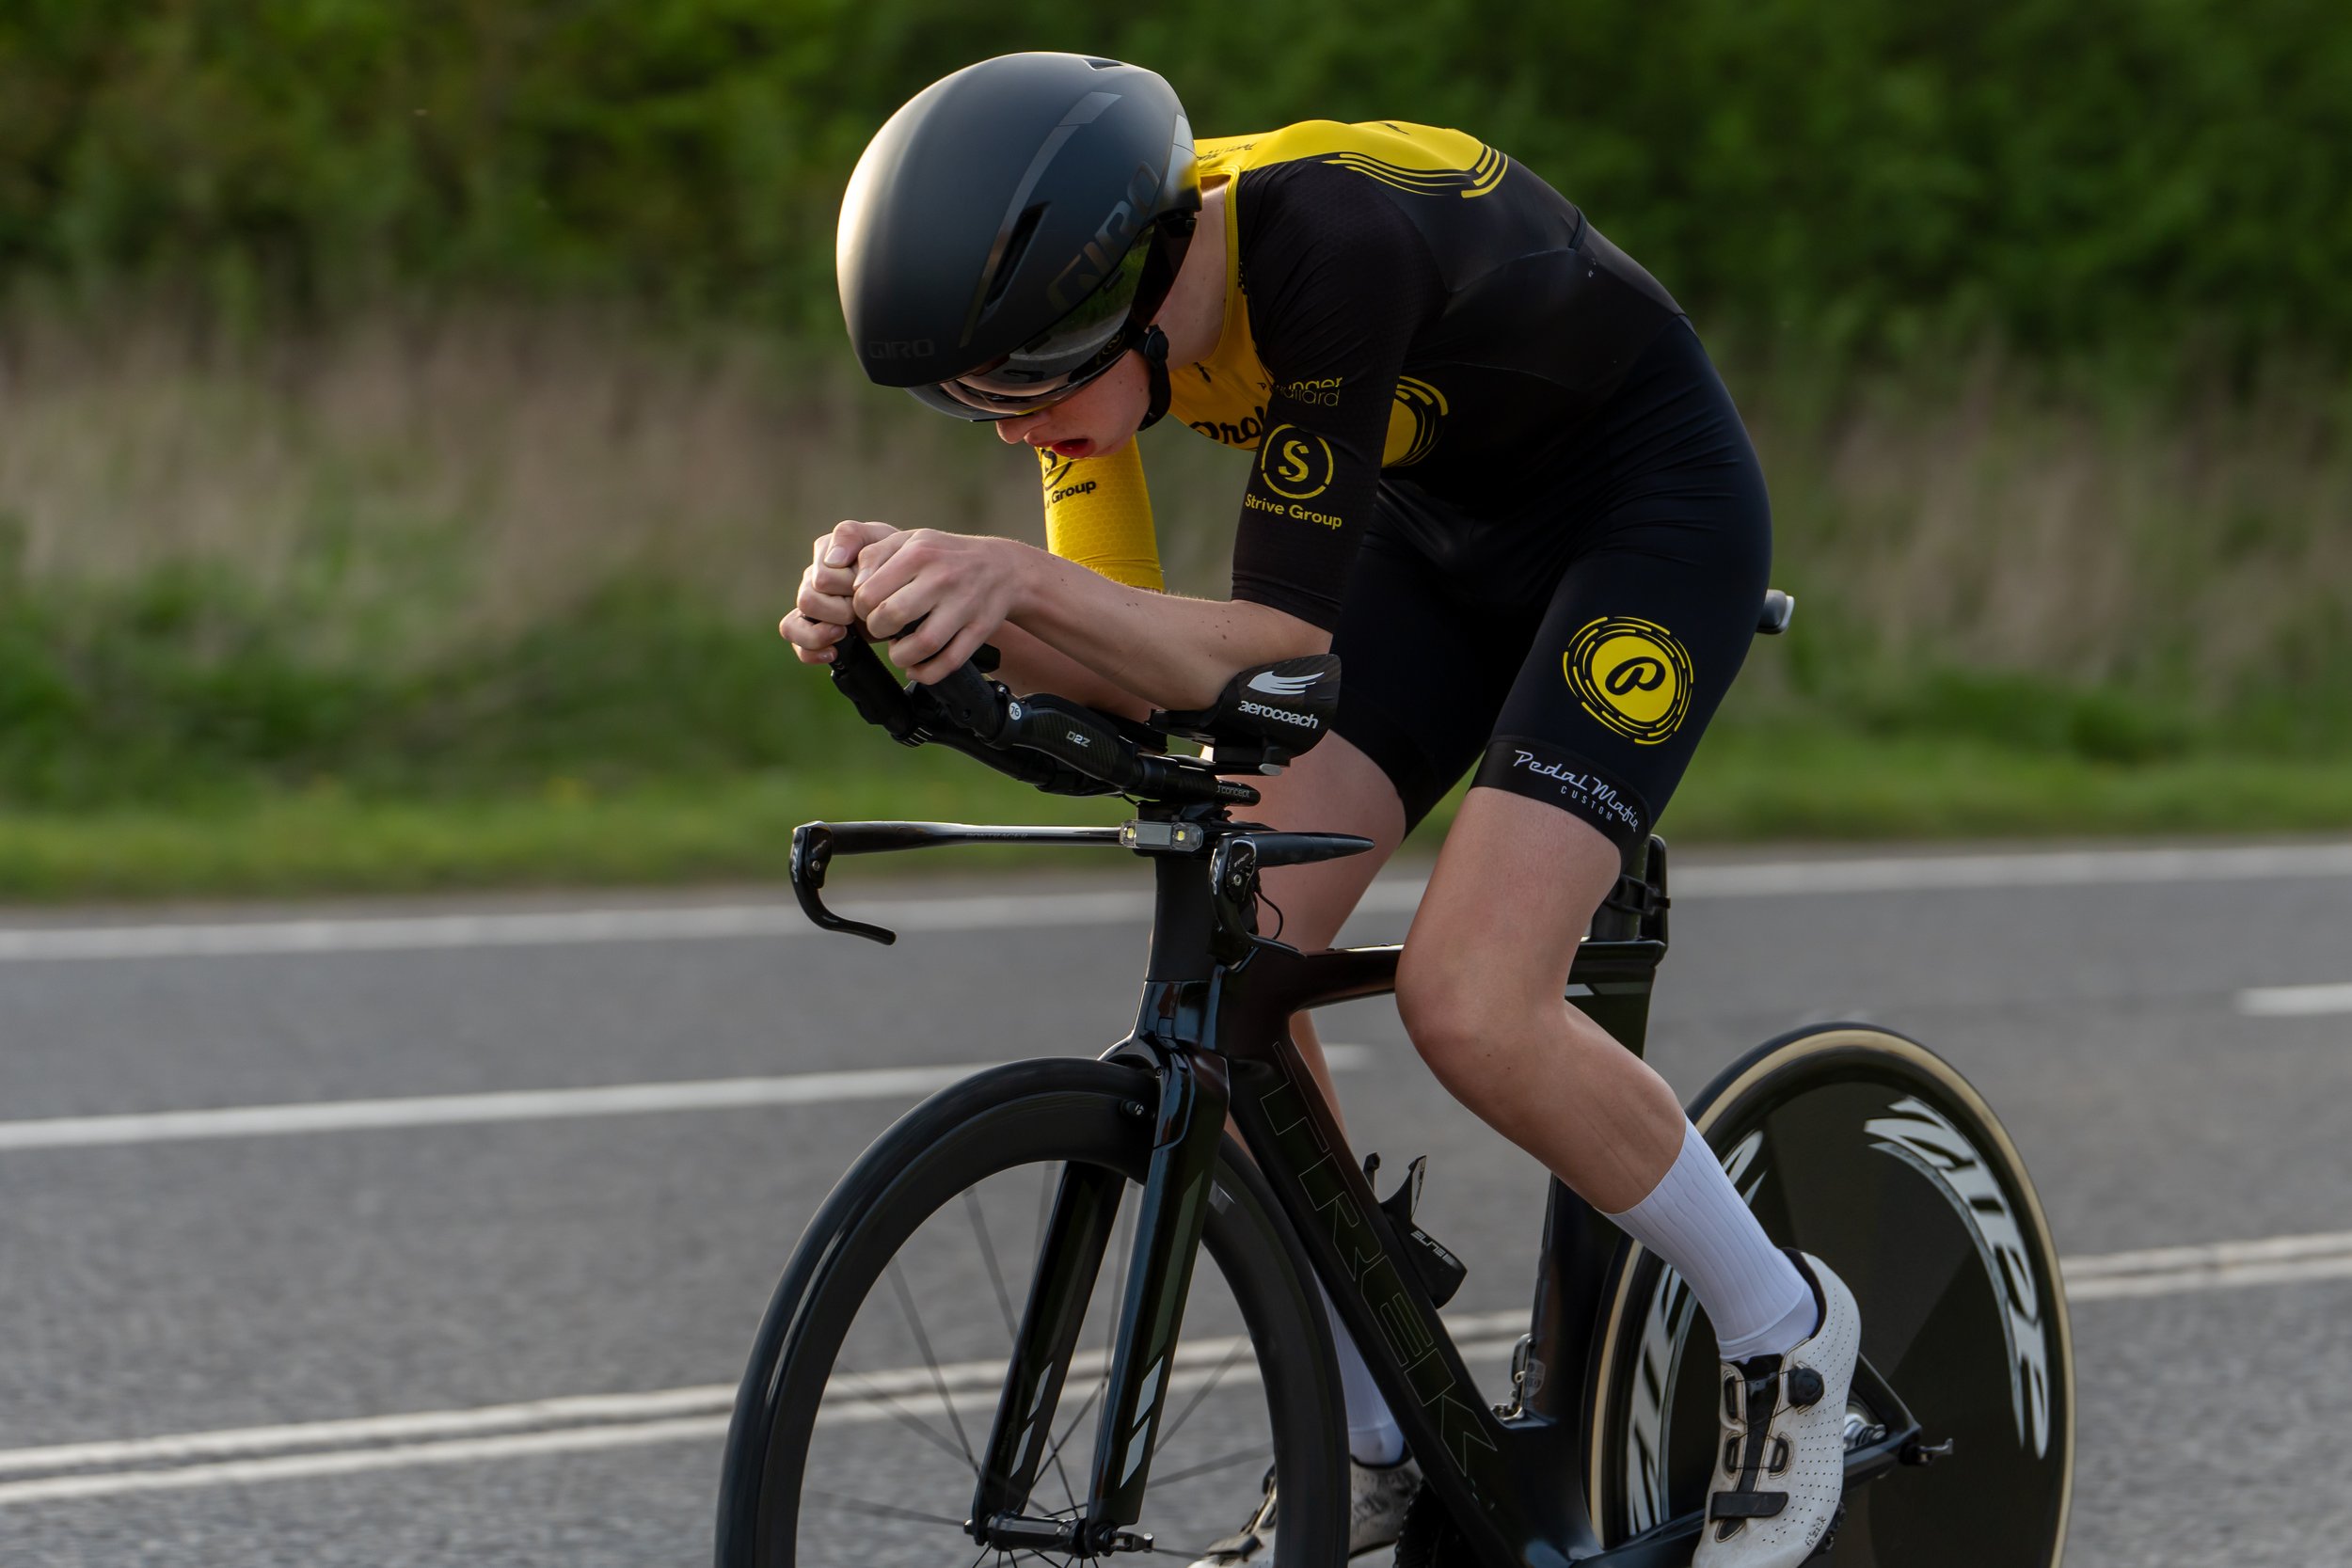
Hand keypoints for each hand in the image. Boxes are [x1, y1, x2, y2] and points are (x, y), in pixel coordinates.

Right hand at [781, 520, 898, 663]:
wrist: (908, 588)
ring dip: (821, 632)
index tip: (867, 587)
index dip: (847, 588)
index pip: (823, 577)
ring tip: (845, 631)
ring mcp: (810, 606)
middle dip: (839, 610)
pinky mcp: (811, 629)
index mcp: (825, 554)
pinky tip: (833, 652)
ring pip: (793, 624)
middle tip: (861, 611)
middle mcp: (812, 579)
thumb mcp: (881, 539)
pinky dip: (810, 651)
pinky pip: (796, 645)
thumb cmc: (895, 561)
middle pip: (808, 601)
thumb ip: (852, 536)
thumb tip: (832, 561)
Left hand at [851, 529, 1021, 683]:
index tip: (868, 610)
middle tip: (881, 628)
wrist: (1002, 567)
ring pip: (922, 645)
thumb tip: (854, 585)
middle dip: (877, 630)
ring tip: (899, 649)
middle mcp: (942, 578)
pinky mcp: (979, 629)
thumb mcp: (910, 541)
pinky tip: (917, 667)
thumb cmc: (945, 556)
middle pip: (891, 617)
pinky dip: (927, 672)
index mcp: (919, 554)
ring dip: (900, 656)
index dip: (860, 609)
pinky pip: (949, 662)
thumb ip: (875, 555)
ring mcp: (964, 605)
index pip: (869, 592)